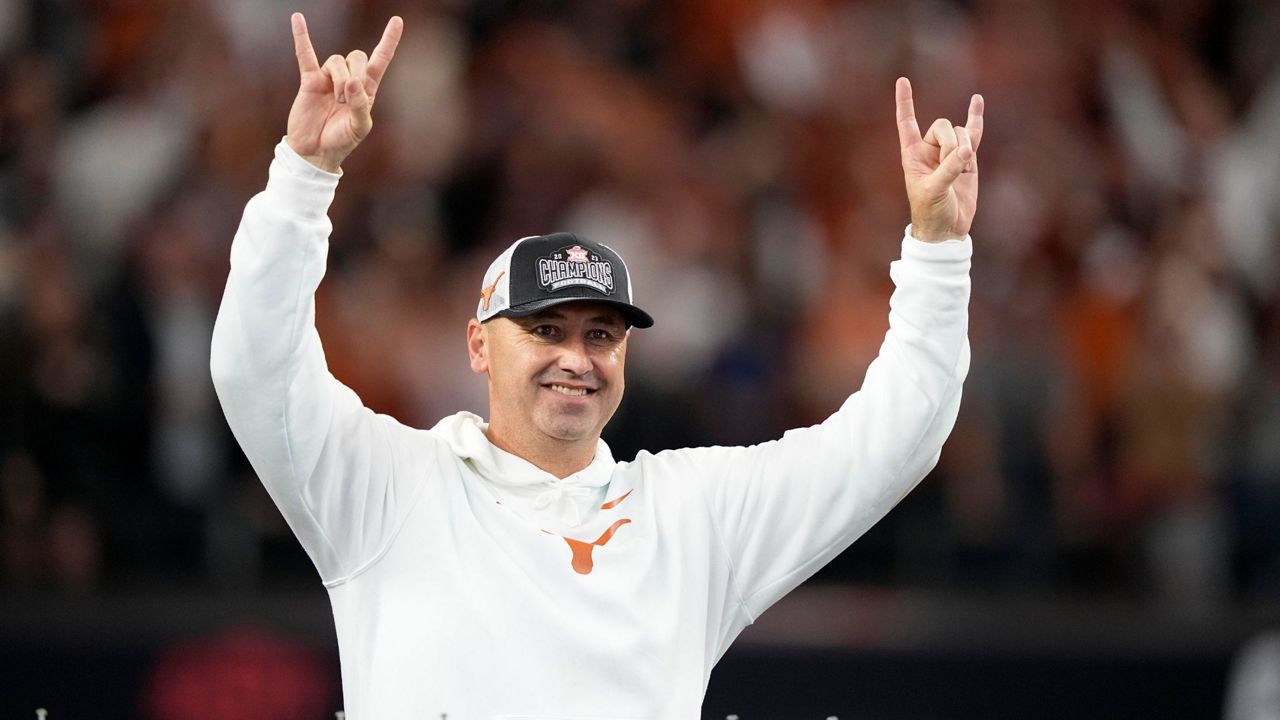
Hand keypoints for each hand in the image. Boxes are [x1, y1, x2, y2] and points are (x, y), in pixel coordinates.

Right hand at [286, 12, 402, 172]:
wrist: (316, 152)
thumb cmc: (341, 141)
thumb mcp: (359, 128)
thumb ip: (360, 105)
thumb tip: (352, 82)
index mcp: (367, 89)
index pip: (380, 60)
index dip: (388, 41)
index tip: (397, 21)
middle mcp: (349, 80)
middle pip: (356, 56)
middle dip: (355, 74)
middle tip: (347, 99)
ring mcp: (329, 79)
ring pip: (336, 60)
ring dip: (338, 78)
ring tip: (337, 101)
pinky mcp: (310, 80)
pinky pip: (305, 54)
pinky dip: (302, 36)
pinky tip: (298, 18)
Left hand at [895, 77, 983, 241]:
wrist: (947, 228)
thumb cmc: (931, 211)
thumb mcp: (934, 191)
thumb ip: (949, 170)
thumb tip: (966, 151)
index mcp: (912, 154)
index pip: (907, 122)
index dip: (905, 102)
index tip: (902, 80)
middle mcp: (929, 149)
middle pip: (943, 126)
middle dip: (950, 143)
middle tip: (950, 167)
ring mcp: (949, 152)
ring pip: (960, 133)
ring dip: (963, 149)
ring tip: (959, 173)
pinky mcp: (967, 159)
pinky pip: (973, 134)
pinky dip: (976, 118)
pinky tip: (977, 101)